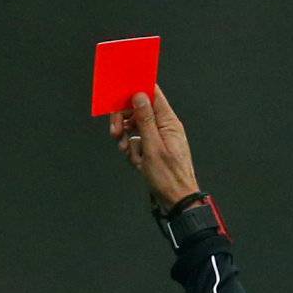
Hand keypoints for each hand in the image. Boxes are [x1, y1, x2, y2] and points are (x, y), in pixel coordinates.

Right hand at [110, 87, 199, 210]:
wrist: (176, 200)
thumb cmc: (169, 176)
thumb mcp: (153, 147)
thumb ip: (145, 120)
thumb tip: (139, 96)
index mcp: (168, 121)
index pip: (152, 94)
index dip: (135, 92)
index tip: (120, 98)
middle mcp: (163, 126)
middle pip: (139, 111)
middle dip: (124, 120)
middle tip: (115, 132)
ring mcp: (158, 138)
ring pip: (135, 128)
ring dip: (126, 138)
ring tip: (125, 150)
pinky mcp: (152, 150)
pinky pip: (137, 143)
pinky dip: (132, 150)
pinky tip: (135, 161)